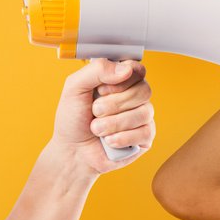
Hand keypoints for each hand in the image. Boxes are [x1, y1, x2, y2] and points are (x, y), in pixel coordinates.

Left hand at [52, 58, 155, 174]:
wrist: (73, 151)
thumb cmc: (73, 119)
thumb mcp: (75, 88)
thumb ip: (97, 70)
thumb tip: (127, 70)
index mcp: (119, 80)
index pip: (136, 69)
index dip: (122, 79)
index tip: (101, 90)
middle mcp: (134, 96)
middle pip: (144, 90)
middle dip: (114, 103)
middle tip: (95, 111)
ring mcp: (142, 116)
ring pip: (144, 112)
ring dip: (114, 123)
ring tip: (97, 129)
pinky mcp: (146, 137)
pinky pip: (145, 132)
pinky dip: (121, 138)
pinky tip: (109, 141)